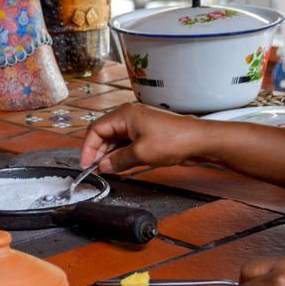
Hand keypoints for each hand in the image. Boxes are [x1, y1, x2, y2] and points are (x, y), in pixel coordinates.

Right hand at [80, 103, 204, 172]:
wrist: (198, 141)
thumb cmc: (174, 140)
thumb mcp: (141, 154)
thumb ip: (118, 160)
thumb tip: (103, 166)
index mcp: (125, 115)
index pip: (96, 129)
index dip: (88, 148)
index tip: (86, 164)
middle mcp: (129, 118)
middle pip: (104, 135)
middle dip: (97, 152)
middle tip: (95, 169)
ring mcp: (138, 126)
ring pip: (114, 141)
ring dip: (109, 155)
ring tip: (106, 170)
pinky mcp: (146, 135)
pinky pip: (126, 144)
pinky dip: (120, 155)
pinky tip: (118, 166)